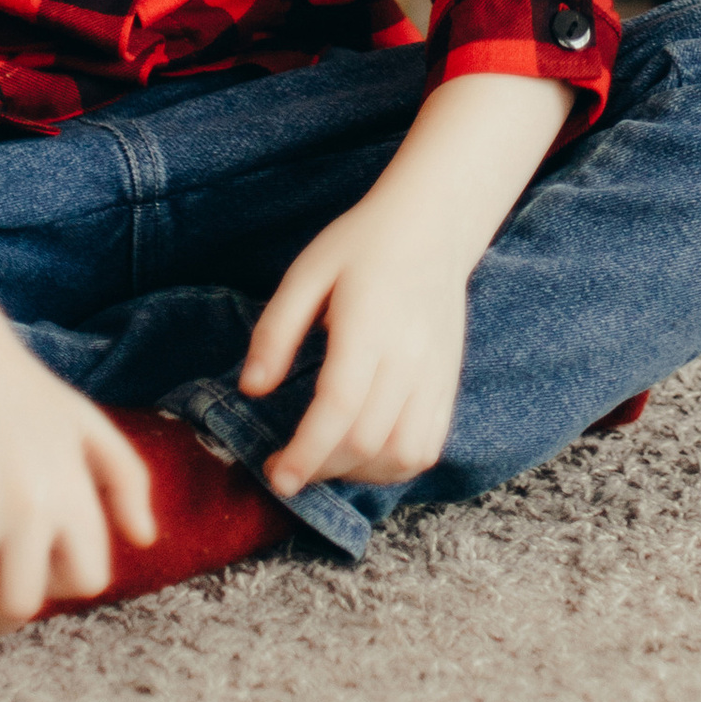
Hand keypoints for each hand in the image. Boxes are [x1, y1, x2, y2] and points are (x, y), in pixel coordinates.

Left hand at [238, 199, 471, 497]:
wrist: (433, 224)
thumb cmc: (362, 244)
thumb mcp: (306, 272)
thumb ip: (276, 331)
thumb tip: (250, 389)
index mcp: (368, 326)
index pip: (337, 408)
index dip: (306, 453)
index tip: (277, 477)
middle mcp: (409, 356)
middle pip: (366, 440)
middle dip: (322, 468)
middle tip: (289, 466)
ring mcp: (435, 373)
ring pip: (402, 454)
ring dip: (359, 474)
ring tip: (325, 462)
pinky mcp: (449, 383)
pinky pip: (428, 446)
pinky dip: (394, 466)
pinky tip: (364, 456)